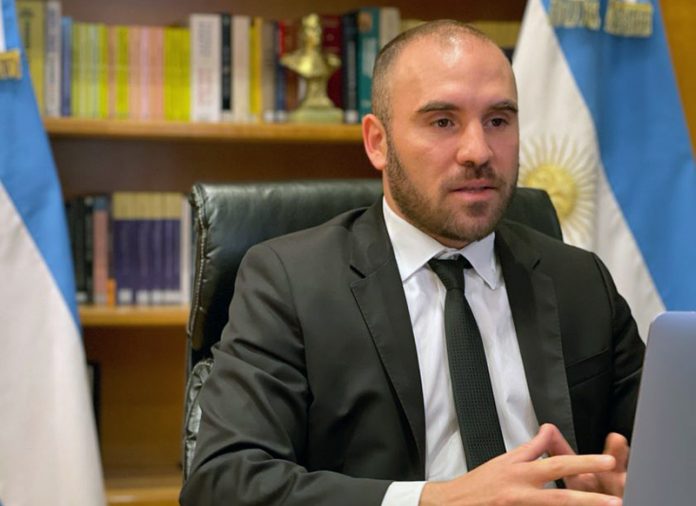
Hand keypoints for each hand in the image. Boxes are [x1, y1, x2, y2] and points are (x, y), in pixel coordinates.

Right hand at [419, 424, 621, 505]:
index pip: (555, 464)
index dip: (583, 462)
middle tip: (616, 498)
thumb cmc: (480, 482)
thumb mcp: (505, 460)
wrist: (454, 503)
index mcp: (520, 472)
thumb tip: (548, 430)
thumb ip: (531, 448)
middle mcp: (520, 492)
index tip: (606, 461)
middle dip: (590, 498)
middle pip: (560, 496)